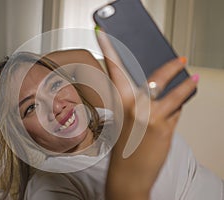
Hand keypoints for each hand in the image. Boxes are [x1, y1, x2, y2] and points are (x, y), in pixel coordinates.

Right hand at [95, 29, 197, 198]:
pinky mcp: (164, 128)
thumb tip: (157, 90)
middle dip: (170, 66)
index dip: (110, 52)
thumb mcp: (125, 122)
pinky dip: (179, 108)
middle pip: (155, 76)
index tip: (105, 37)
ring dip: (187, 85)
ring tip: (193, 79)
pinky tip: (178, 108)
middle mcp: (134, 107)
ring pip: (175, 93)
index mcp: (120, 104)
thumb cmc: (124, 149)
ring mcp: (150, 117)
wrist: (127, 176)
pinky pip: (176, 112)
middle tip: (179, 59)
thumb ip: (138, 104)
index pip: (114, 71)